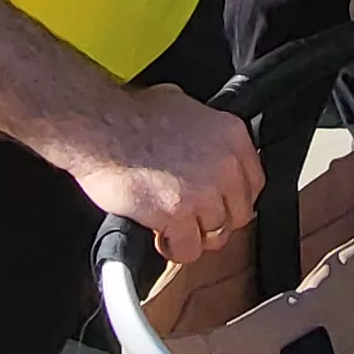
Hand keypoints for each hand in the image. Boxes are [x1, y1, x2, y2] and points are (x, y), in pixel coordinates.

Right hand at [57, 83, 263, 264]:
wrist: (100, 126)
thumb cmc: (132, 115)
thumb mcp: (182, 105)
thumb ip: (203, 129)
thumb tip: (202, 139)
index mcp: (232, 136)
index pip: (253, 184)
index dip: (232, 199)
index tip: (218, 203)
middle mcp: (225, 164)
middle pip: (238, 214)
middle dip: (214, 220)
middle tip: (192, 218)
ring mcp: (203, 191)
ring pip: (215, 235)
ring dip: (193, 234)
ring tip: (173, 226)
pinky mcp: (178, 213)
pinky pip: (189, 248)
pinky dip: (175, 247)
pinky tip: (161, 235)